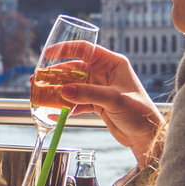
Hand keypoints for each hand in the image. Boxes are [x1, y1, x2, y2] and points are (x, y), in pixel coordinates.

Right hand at [32, 42, 165, 168]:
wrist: (147, 136)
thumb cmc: (139, 112)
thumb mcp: (114, 100)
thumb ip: (88, 94)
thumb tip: (62, 91)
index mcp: (112, 63)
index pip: (85, 49)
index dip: (65, 49)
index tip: (48, 54)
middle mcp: (104, 73)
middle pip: (74, 68)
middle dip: (55, 74)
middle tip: (37, 78)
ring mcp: (99, 88)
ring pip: (72, 85)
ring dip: (57, 90)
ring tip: (39, 93)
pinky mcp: (96, 103)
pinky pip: (76, 101)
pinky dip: (65, 106)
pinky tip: (53, 112)